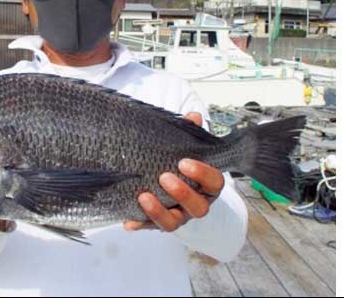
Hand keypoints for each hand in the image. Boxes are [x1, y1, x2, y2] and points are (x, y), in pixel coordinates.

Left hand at [123, 112, 224, 232]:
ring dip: (159, 211)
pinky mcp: (158, 223)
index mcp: (207, 186)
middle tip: (164, 177)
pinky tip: (128, 221)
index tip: (184, 161)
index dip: (202, 173)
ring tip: (143, 196)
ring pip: (174, 223)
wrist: (167, 181)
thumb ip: (190, 133)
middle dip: (182, 193)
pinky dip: (139, 224)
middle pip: (198, 207)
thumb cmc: (179, 164)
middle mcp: (195, 204)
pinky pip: (150, 227)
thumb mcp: (186, 147)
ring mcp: (178, 216)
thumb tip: (193, 116)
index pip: (215, 182)